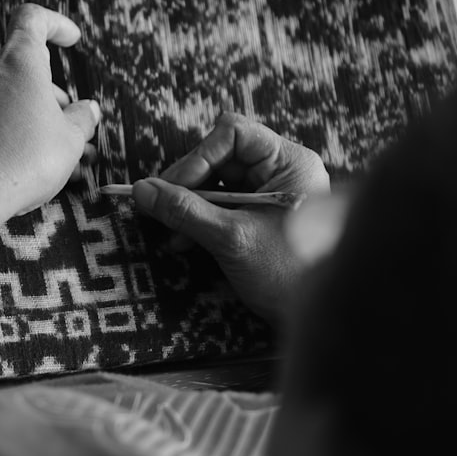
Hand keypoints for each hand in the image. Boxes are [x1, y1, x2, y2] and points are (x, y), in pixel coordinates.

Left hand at [0, 4, 101, 216]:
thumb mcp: (70, 139)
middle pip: (25, 68)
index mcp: (18, 60)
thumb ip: (83, 119)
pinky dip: (12, 130)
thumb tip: (88, 110)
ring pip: (9, 96)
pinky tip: (29, 163)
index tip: (70, 39)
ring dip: (35, 117)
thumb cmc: (23, 158)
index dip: (54, 23)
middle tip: (74, 127)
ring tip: (60, 154)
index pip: (32, 18)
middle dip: (52, 94)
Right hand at [130, 113, 329, 326]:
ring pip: (215, 182)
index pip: (233, 134)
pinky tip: (183, 241)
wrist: (316, 321)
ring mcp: (270, 193)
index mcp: (289, 163)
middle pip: (219, 156)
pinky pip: (220, 204)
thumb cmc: (285, 275)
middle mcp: (282, 171)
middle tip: (160, 207)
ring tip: (171, 231)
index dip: (198, 156)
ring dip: (188, 205)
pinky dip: (199, 219)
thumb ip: (184, 211)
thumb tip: (140, 190)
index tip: (173, 186)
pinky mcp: (259, 215)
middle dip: (188, 184)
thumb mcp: (230, 238)